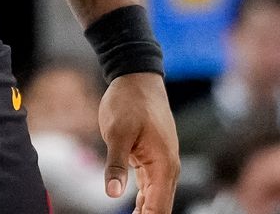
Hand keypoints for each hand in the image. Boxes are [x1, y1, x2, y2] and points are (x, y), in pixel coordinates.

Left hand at [99, 72, 179, 213]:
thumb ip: (116, 165)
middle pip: (160, 207)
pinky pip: (150, 187)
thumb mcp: (116, 132)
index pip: (159, 208)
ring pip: (156, 199)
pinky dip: (143, 201)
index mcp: (163, 165)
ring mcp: (161, 164)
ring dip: (145, 213)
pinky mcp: (151, 159)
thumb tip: (113, 194)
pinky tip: (134, 211)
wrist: (137, 79)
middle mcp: (167, 168)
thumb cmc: (129, 102)